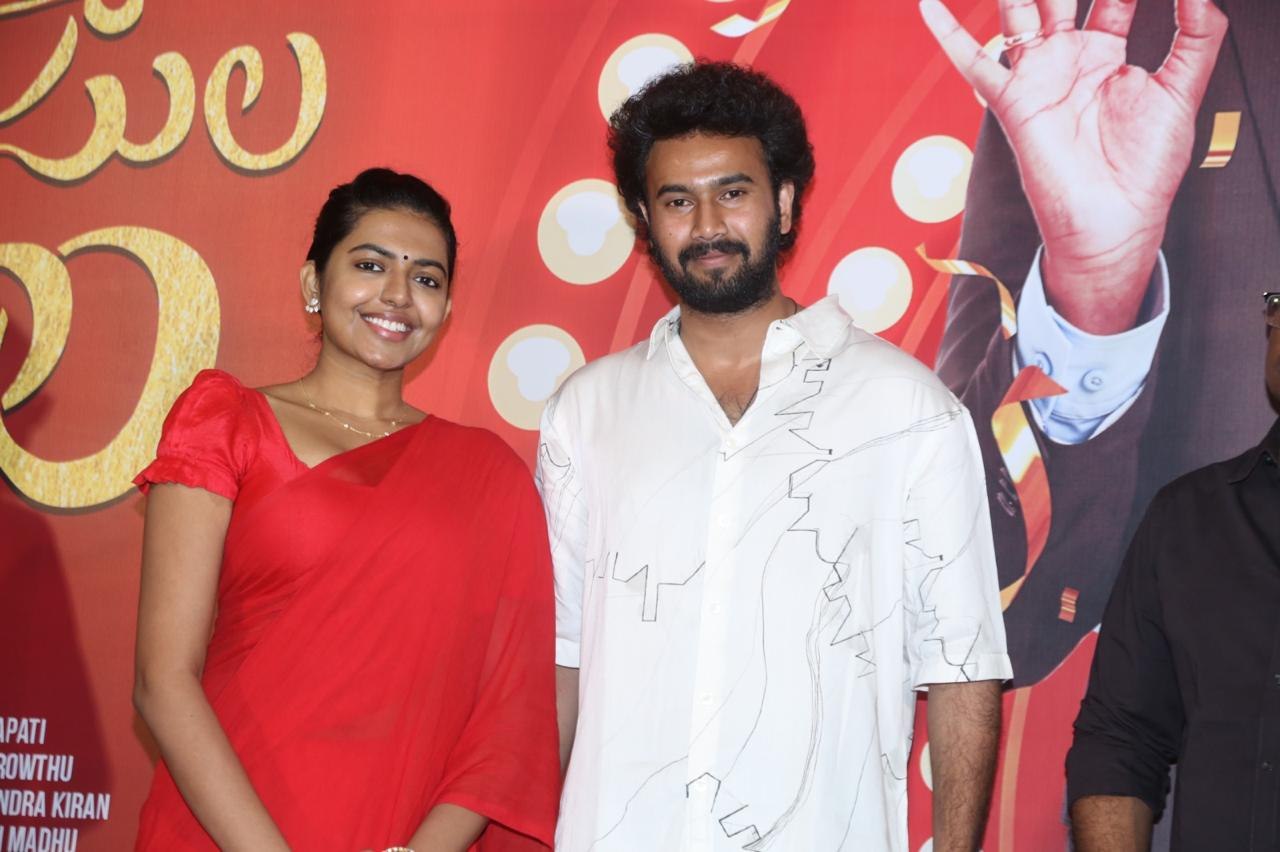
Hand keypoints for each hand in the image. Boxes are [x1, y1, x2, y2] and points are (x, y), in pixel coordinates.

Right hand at [920, 0, 1226, 333]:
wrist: (1113, 222)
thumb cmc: (1145, 170)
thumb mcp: (1181, 92)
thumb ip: (1196, 36)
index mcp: (1107, 54)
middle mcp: (1067, 59)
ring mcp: (1037, 76)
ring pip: (1018, 10)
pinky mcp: (1013, 100)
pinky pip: (973, 61)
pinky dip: (948, 33)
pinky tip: (929, 4)